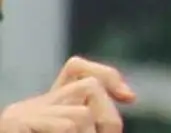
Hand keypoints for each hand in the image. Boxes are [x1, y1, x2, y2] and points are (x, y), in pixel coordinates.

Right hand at [0, 57, 134, 132]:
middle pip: (89, 87)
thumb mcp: (68, 132)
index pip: (76, 69)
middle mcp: (31, 106)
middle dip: (109, 118)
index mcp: (45, 109)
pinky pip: (64, 126)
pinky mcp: (14, 124)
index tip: (130, 98)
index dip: (108, 76)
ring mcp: (20, 115)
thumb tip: (128, 97)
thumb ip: (86, 125)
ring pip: (80, 115)